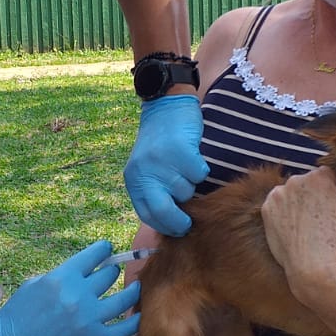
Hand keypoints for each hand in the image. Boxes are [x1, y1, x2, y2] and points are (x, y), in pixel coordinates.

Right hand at [0, 241, 142, 335]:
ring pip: (123, 298)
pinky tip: (138, 315)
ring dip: (131, 291)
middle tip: (111, 272)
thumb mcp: (34, 284)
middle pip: (109, 274)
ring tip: (134, 288)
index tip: (107, 249)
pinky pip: (122, 329)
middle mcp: (77, 295)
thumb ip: (61, 275)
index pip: (94, 254)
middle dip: (111, 271)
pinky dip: (133, 322)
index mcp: (62, 277)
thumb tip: (83, 270)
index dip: (104, 249)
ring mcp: (87, 318)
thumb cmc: (17, 316)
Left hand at [123, 95, 208, 235]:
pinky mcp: (180, 152)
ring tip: (185, 168)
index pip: (148, 216)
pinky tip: (194, 157)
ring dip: (191, 185)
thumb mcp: (148, 170)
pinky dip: (201, 169)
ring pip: (187, 191)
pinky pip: (199, 174)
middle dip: (179, 222)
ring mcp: (161, 163)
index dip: (165, 226)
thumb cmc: (161, 143)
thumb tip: (172, 225)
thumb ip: (155, 193)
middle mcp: (144, 174)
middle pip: (165, 212)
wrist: (166, 106)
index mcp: (135, 181)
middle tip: (189, 222)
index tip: (178, 230)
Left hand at [260, 167, 335, 300]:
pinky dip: (287, 216)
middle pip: (311, 185)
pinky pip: (280, 209)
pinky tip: (299, 229)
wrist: (310, 271)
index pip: (331, 177)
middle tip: (329, 220)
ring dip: (303, 205)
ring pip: (295, 196)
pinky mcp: (266, 213)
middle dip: (320, 198)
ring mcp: (277, 197)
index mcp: (317, 176)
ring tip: (315, 226)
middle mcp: (293, 181)